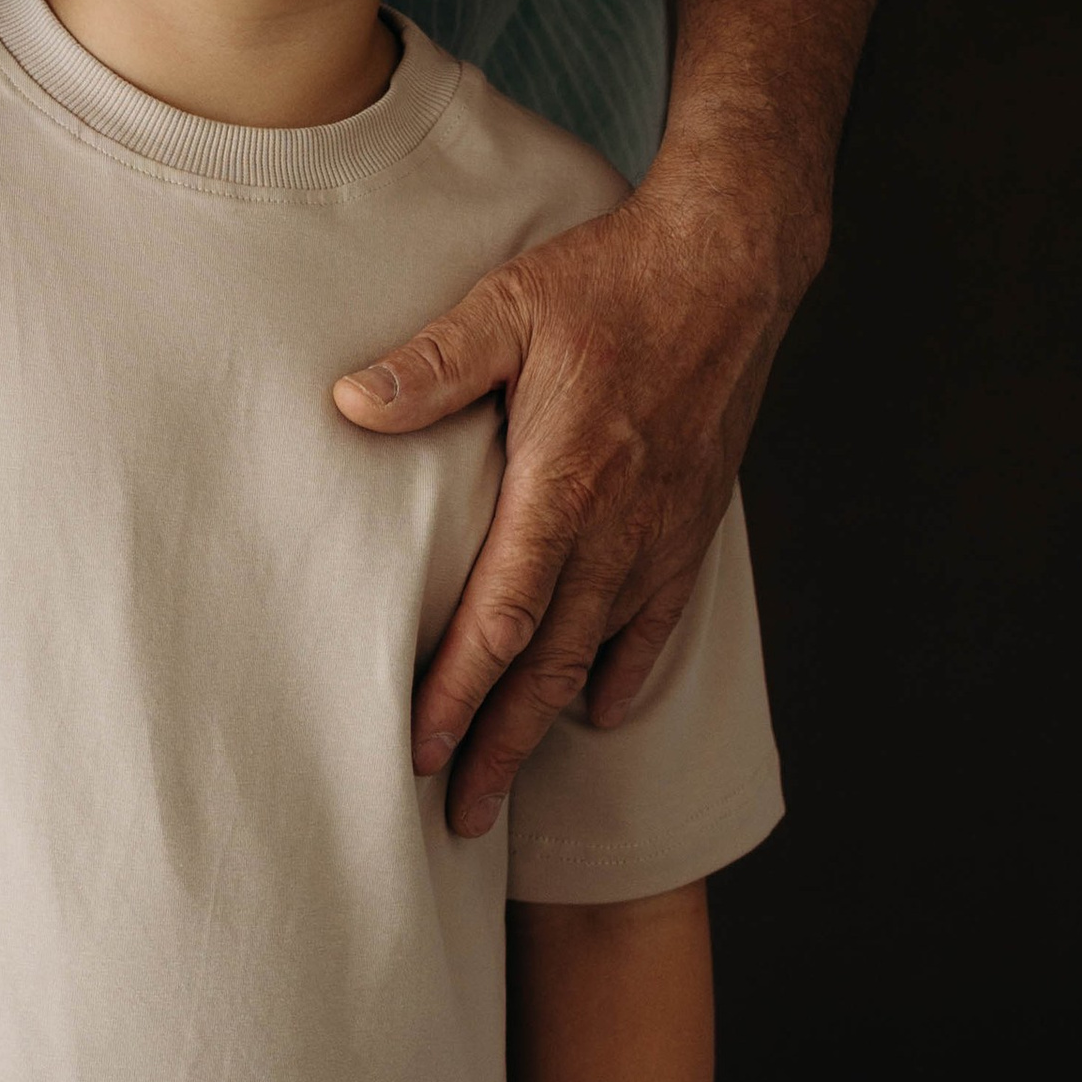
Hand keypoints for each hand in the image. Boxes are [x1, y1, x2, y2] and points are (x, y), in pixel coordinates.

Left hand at [332, 165, 806, 835]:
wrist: (733, 266)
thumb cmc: (613, 277)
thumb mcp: (509, 305)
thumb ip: (433, 364)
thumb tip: (348, 402)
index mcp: (564, 482)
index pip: (502, 616)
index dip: (460, 692)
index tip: (420, 753)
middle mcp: (618, 526)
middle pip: (548, 664)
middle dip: (498, 744)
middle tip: (458, 816)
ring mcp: (662, 531)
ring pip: (600, 655)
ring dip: (550, 723)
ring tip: (509, 780)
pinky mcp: (694, 520)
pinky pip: (659, 621)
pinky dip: (626, 671)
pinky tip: (599, 705)